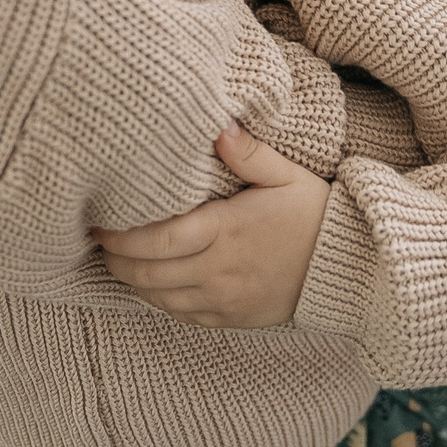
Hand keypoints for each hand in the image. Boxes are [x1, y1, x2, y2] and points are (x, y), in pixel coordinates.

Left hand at [93, 126, 331, 327]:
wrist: (347, 265)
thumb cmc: (314, 214)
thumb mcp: (286, 174)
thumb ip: (249, 153)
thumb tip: (218, 128)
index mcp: (226, 230)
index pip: (158, 239)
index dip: (122, 236)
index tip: (99, 225)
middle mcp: (220, 270)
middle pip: (149, 273)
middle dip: (116, 260)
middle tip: (99, 241)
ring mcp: (224, 299)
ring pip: (159, 298)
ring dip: (132, 282)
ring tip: (116, 261)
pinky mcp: (232, 318)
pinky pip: (182, 316)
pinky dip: (158, 302)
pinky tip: (150, 285)